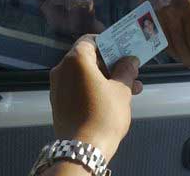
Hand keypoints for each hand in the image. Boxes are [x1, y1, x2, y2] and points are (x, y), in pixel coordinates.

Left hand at [50, 36, 141, 159]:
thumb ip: (126, 70)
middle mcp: (62, 70)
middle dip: (112, 64)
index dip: (108, 42)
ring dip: (107, 78)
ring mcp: (58, 87)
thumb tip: (130, 59)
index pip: (90, 40)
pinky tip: (115, 99)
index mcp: (76, 60)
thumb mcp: (121, 90)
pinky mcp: (59, 103)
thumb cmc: (104, 114)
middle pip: (89, 58)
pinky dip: (94, 89)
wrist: (82, 149)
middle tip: (131, 71)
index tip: (123, 50)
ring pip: (86, 75)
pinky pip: (78, 88)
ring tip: (131, 88)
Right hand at [124, 0, 189, 67]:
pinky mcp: (149, 19)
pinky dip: (169, 47)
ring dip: (180, 56)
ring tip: (188, 60)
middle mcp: (173, 12)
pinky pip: (160, 39)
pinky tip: (177, 50)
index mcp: (189, 4)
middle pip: (182, 45)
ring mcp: (158, 17)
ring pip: (169, 45)